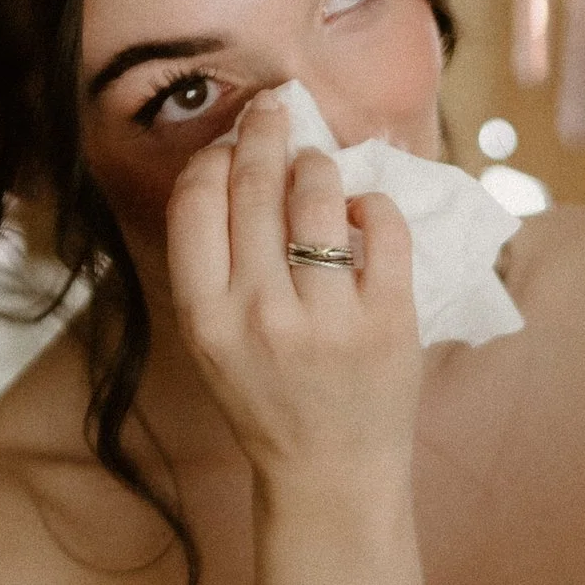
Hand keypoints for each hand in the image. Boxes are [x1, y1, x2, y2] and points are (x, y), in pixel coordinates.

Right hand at [165, 94, 420, 504]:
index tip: (229, 142)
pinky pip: (383, 227)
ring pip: (319, 195)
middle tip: (276, 108)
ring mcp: (328, 320)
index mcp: (205, 318)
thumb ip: (217, 264)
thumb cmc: (267, 399)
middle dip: (266, 132)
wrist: (328, 475)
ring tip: (319, 164)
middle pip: (255, 186)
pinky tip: (363, 212)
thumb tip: (235, 161)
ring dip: (319, 164)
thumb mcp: (214, 341)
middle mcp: (260, 315)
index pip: (195, 202)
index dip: (212, 157)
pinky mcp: (389, 321)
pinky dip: (373, 204)